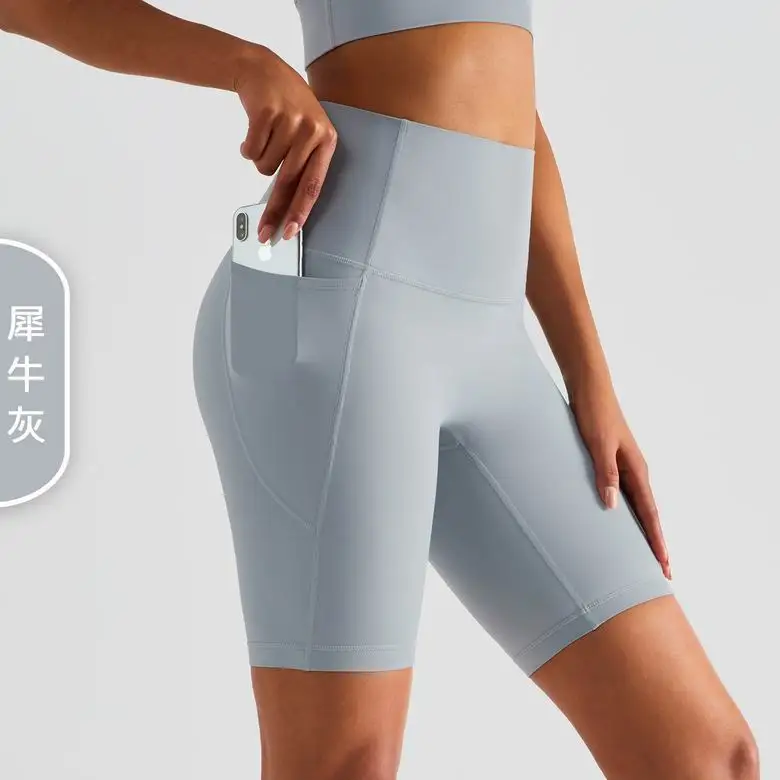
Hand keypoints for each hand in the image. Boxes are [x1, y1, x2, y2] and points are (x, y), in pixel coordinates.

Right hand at [233, 45, 337, 242]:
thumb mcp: (306, 134)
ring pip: (265, 168)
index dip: (300, 211)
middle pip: (288, 183)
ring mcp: (289, 121)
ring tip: (266, 139)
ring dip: (260, 159)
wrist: (264, 69)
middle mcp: (312, 130)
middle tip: (263, 233)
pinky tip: (254, 131)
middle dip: (274, 211)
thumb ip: (302, 166)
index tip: (290, 232)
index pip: (313, 185)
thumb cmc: (287, 110)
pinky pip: (250, 151)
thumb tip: (288, 209)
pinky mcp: (266, 113)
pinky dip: (247, 147)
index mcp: (326, 140)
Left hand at [569, 378, 671, 580]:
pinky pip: (621, 494)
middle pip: (647, 515)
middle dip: (654, 544)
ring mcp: (623, 467)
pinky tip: (617, 523)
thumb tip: (612, 506)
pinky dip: (625, 514)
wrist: (588, 388)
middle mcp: (634, 470)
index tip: (664, 565)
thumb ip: (606, 473)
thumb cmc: (594, 413)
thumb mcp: (598, 443)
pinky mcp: (609, 462)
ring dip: (640, 531)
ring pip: (636, 507)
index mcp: (636, 469)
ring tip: (642, 556)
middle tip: (661, 573)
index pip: (650, 513)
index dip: (656, 541)